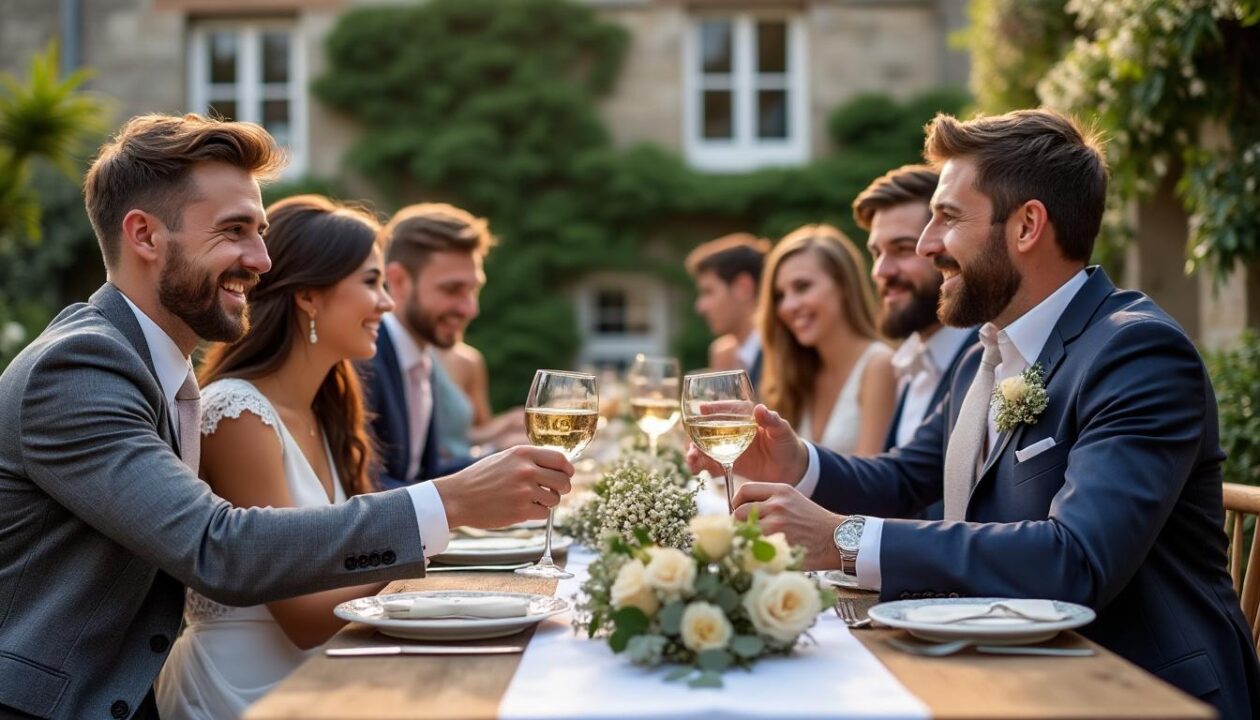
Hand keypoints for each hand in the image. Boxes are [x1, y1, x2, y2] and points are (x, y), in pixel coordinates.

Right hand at [433, 445, 572, 527]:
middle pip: (563, 480)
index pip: (560, 459)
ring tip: (531, 500)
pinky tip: (523, 509)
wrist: (458, 498)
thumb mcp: (504, 458)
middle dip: (562, 488)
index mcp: (523, 453)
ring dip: (548, 502)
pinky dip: (537, 514)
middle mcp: (526, 470)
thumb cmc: (480, 478)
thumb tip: (555, 466)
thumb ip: (528, 460)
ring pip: (555, 499)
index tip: (567, 474)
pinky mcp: (521, 510)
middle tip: (555, 492)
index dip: (567, 469)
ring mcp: (525, 491)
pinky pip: (544, 513)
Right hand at [685, 404, 808, 484]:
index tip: (702, 409)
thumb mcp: (782, 431)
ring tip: (692, 460)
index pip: (726, 409)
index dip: (713, 408)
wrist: (790, 470)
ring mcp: (728, 446)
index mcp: (745, 417)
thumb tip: (759, 408)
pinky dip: (701, 467)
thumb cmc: (787, 444)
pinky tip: (696, 471)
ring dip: (695, 452)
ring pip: (705, 446)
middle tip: (693, 442)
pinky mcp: (727, 462)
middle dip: (697, 434)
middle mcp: (733, 430)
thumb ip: (771, 420)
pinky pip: (710, 463)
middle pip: (709, 428)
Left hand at [732, 482, 844, 570]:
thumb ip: (770, 502)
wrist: (837, 539)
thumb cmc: (814, 523)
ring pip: (744, 531)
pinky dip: (753, 551)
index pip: (745, 491)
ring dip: (745, 538)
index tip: (739, 512)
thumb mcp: (794, 501)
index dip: (737, 503)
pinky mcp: (779, 544)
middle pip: (739, 512)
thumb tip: (743, 511)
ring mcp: (777, 525)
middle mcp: (777, 504)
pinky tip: (760, 553)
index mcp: (781, 491)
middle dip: (739, 524)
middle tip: (745, 532)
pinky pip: (754, 547)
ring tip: (752, 543)